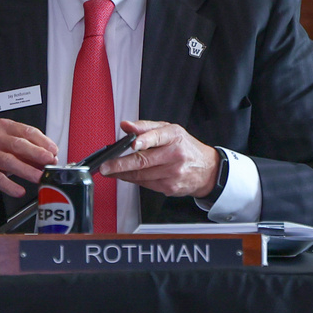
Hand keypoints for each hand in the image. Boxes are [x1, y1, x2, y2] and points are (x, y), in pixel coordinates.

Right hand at [0, 118, 57, 197]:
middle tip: (50, 163)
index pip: (26, 131)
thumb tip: (47, 159)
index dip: (43, 142)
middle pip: (19, 144)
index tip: (53, 151)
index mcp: (2, 127)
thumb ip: (25, 150)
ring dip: (28, 171)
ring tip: (40, 178)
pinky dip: (11, 186)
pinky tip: (20, 191)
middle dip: (38, 154)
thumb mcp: (4, 144)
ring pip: (10, 161)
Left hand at [101, 119, 219, 197]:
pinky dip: (133, 180)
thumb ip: (145, 127)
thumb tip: (126, 125)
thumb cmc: (186, 147)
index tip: (133, 144)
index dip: (145, 140)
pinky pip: (145, 184)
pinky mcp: (170, 187)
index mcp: (174, 136)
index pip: (158, 136)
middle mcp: (175, 154)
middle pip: (144, 161)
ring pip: (141, 175)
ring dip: (122, 174)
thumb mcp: (169, 130)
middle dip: (121, 165)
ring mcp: (173, 173)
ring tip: (110, 170)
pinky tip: (126, 176)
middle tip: (106, 166)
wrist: (207, 170)